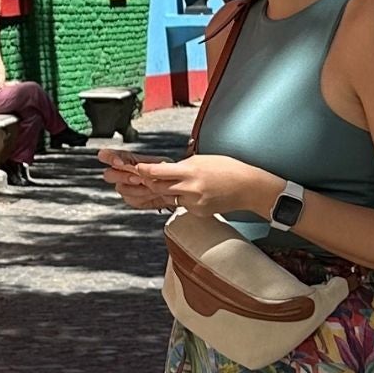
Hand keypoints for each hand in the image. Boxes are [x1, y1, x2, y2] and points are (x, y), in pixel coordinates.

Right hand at [98, 148, 176, 210]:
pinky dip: (143, 197)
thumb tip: (124, 163)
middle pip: (109, 174)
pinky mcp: (132, 199)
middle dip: (123, 177)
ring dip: (137, 188)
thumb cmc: (167, 172)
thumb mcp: (156, 164)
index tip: (118, 162)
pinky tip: (153, 194)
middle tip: (138, 179)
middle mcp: (122, 173)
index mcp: (127, 160)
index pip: (110, 156)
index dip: (110, 157)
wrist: (177, 189)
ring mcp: (125, 187)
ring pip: (121, 188)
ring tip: (152, 186)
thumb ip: (137, 163)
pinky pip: (131, 199)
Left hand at [117, 154, 278, 217]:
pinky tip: (176, 196)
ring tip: (137, 188)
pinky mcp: (197, 212)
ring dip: (153, 193)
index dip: (143, 171)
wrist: (249, 187)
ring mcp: (193, 202)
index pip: (159, 171)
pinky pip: (179, 206)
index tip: (132, 168)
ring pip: (166, 198)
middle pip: (157, 187)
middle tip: (124, 179)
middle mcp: (189, 188)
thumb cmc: (228, 169)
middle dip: (142, 183)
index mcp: (190, 171)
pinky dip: (174, 200)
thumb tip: (165, 169)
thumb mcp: (202, 160)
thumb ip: (182, 166)